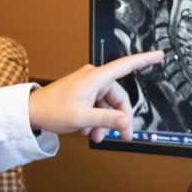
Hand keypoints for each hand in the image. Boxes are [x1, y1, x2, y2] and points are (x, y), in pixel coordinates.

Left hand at [28, 51, 163, 142]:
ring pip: (108, 106)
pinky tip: (88, 131)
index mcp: (95, 78)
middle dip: (119, 118)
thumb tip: (126, 122)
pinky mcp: (83, 94)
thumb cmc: (51, 109)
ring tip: (95, 136)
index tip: (159, 55)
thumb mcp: (82, 118)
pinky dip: (96, 120)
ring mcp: (88, 86)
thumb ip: (107, 120)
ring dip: (105, 123)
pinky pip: (98, 107)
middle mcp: (93, 79)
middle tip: (122, 136)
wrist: (32, 112)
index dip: (144, 60)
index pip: (125, 65)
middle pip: (118, 98)